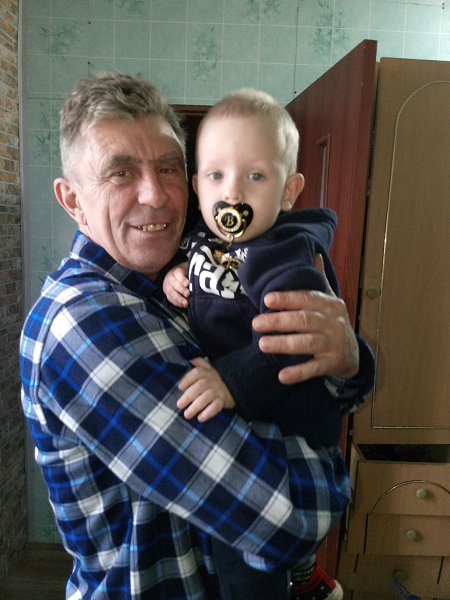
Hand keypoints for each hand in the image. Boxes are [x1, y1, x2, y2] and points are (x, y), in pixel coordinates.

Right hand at [163, 263, 189, 307]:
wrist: (175, 278)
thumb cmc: (186, 275)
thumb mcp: (189, 272)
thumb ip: (193, 276)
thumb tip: (201, 282)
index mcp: (176, 271)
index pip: (178, 273)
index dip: (182, 279)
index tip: (187, 284)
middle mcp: (170, 279)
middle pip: (174, 284)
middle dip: (181, 289)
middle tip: (188, 294)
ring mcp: (168, 287)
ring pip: (171, 293)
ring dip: (179, 299)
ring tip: (186, 303)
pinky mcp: (168, 294)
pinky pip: (171, 299)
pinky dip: (177, 303)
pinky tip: (183, 305)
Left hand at [177, 357, 235, 421]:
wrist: (234, 386)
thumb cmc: (213, 379)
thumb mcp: (208, 368)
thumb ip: (199, 362)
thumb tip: (190, 359)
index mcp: (207, 372)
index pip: (197, 373)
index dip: (188, 379)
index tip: (180, 387)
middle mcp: (212, 380)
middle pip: (200, 386)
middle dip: (188, 396)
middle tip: (179, 404)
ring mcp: (218, 391)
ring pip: (207, 397)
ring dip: (196, 406)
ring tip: (187, 414)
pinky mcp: (223, 401)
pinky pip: (216, 406)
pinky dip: (208, 413)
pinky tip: (200, 418)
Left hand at [252, 255, 358, 384]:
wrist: (353, 354)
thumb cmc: (332, 323)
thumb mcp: (329, 301)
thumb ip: (320, 280)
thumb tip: (315, 253)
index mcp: (331, 304)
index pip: (308, 298)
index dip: (288, 298)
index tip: (267, 299)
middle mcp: (333, 323)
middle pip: (304, 320)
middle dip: (279, 321)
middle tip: (256, 323)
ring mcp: (334, 344)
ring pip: (307, 343)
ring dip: (284, 344)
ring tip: (262, 344)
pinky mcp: (332, 364)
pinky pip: (314, 368)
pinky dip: (299, 372)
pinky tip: (282, 376)